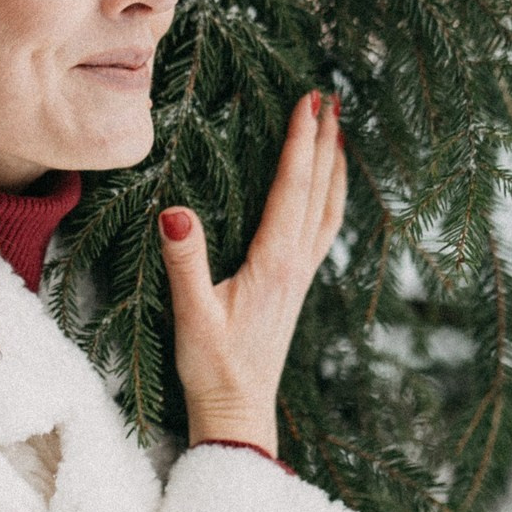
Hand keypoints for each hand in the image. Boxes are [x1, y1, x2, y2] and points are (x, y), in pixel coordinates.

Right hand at [157, 92, 347, 456]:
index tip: (307, 103)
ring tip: (338, 132)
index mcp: (274, 262)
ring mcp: (300, 276)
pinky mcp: (295, 287)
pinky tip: (326, 192)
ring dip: (334, 167)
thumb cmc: (213, 367)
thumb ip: (185, 261)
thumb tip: (174, 211)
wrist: (239, 413)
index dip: (299, 143)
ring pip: (328, 208)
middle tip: (329, 98)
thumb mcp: (192, 314)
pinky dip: (330, 199)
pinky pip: (323, 229)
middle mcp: (296, 264)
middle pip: (318, 190)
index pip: (290, 188)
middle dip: (324, 141)